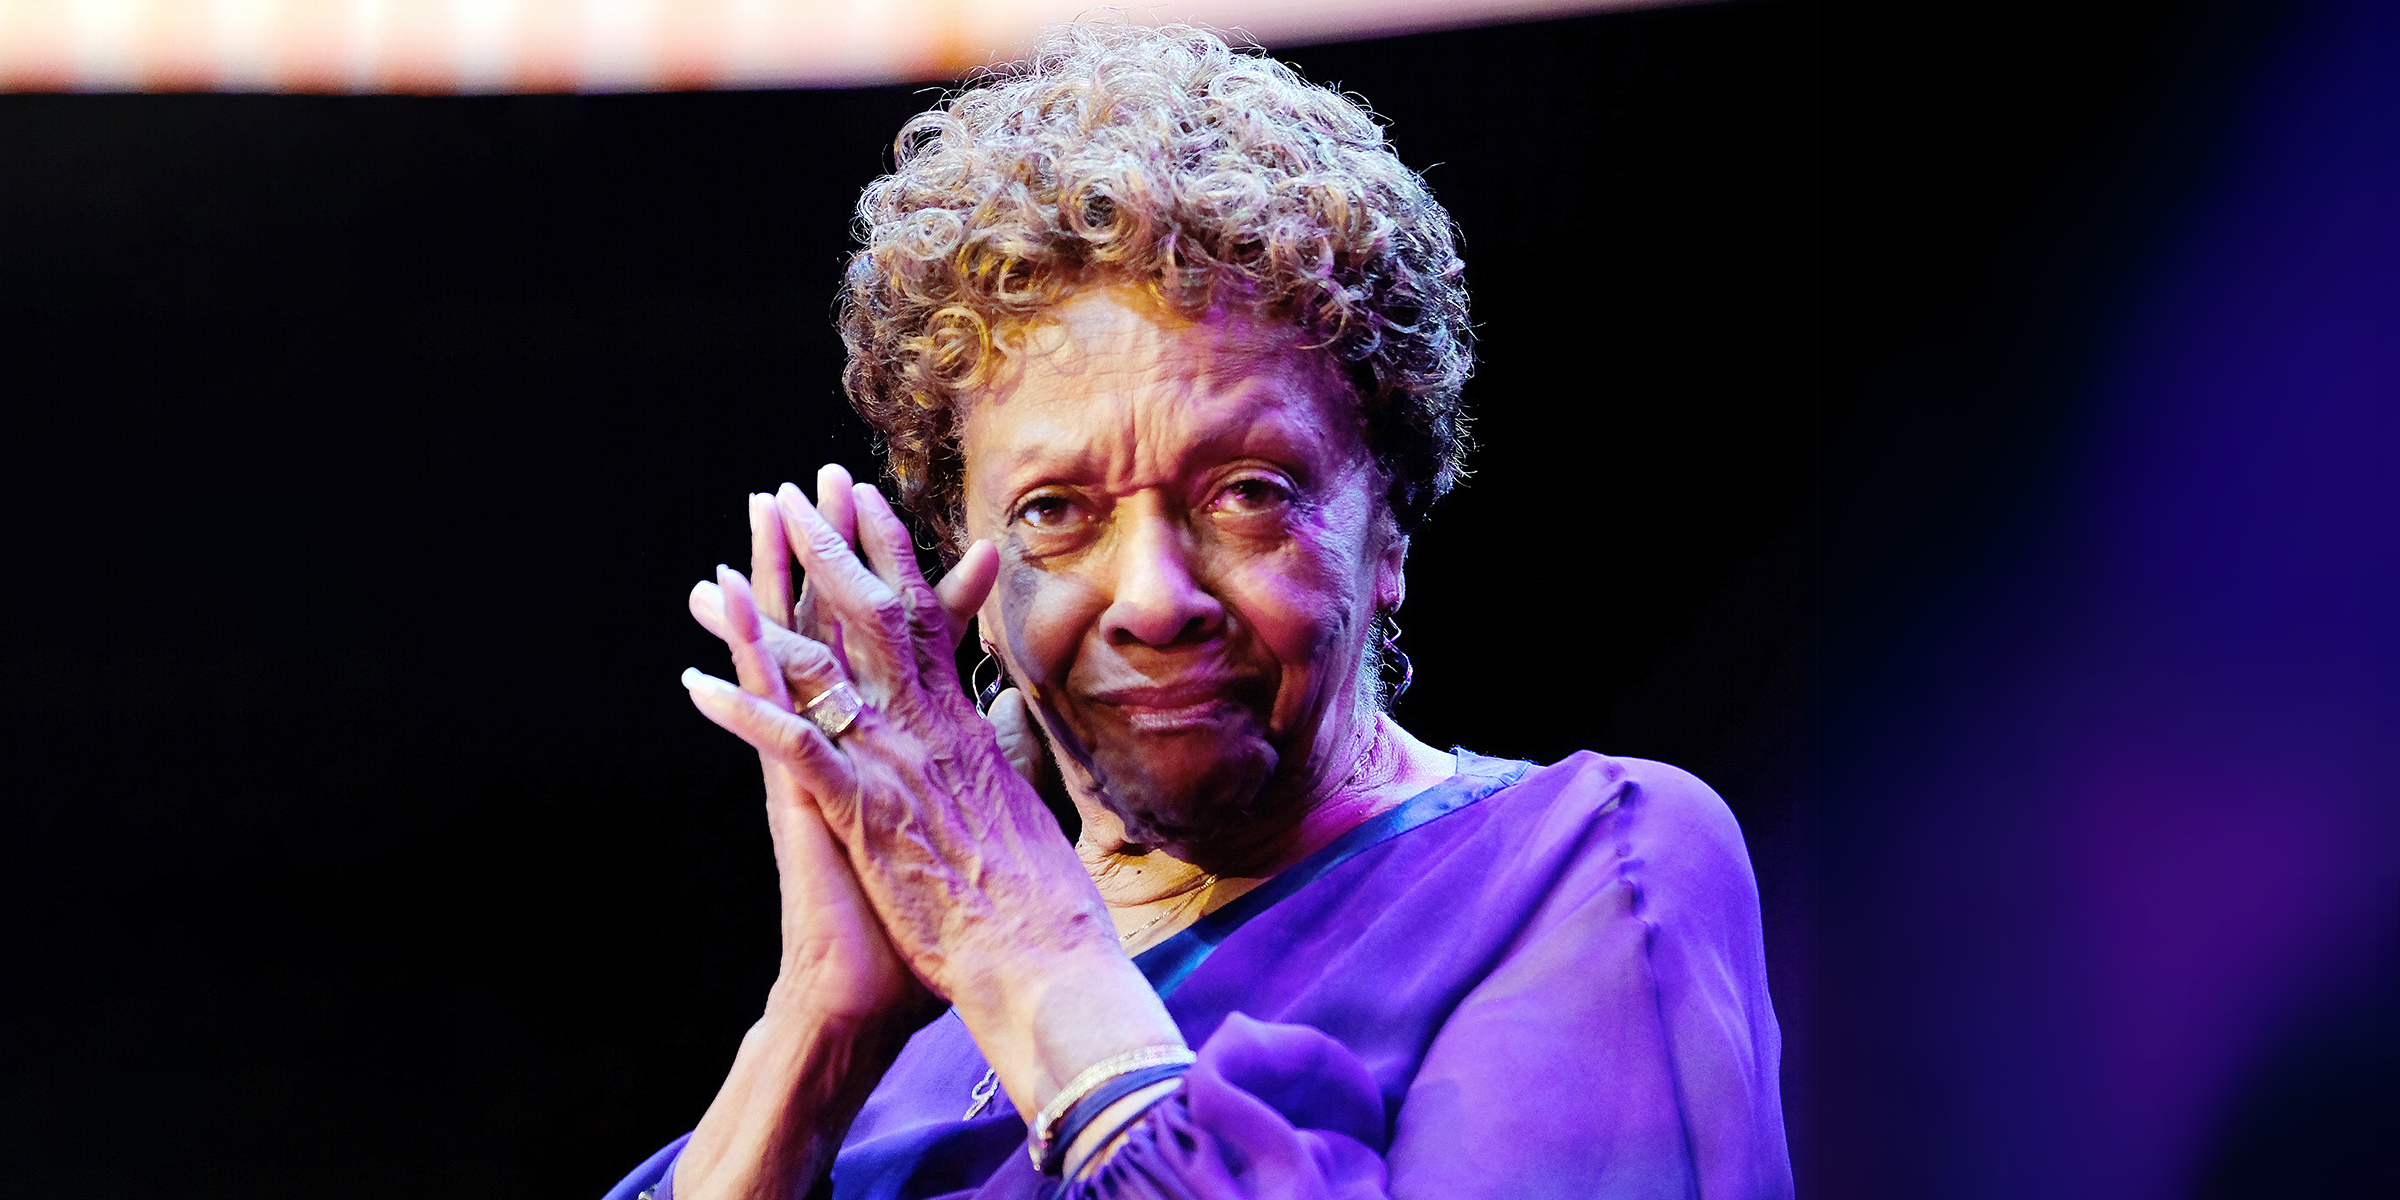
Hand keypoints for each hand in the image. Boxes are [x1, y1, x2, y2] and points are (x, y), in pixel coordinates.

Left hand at [682, 476, 1182, 1121]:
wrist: (1043, 954)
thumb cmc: (1041, 897)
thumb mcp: (1026, 806)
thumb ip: (1006, 758)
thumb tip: (999, 728)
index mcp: (962, 726)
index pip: (926, 619)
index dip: (893, 554)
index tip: (866, 501)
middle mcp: (928, 729)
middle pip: (875, 616)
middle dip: (833, 547)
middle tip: (797, 490)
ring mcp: (895, 765)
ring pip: (826, 666)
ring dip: (770, 612)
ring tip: (723, 569)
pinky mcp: (866, 811)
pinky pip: (795, 749)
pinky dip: (745, 715)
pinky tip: (699, 688)